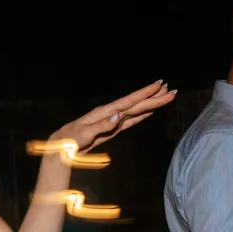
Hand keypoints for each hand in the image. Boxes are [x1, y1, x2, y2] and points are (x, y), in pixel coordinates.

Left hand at [51, 80, 175, 152]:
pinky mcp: (112, 130)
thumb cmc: (69, 141)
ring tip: (165, 96)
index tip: (159, 85)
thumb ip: (101, 126)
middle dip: (154, 97)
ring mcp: (112, 121)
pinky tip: (149, 112)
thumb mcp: (83, 135)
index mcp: (104, 113)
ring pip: (136, 111)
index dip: (145, 94)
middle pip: (136, 104)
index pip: (128, 102)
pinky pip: (130, 121)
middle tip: (172, 90)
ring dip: (150, 104)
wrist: (60, 146)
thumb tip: (119, 116)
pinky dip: (141, 116)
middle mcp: (110, 114)